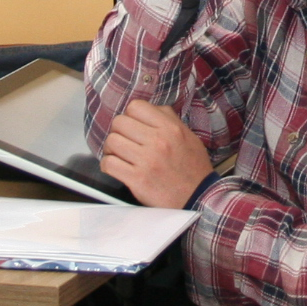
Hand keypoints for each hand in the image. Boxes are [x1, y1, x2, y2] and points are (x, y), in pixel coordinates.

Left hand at [100, 99, 216, 209]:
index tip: (133, 125)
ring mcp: (146, 160)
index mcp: (170, 128)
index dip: (131, 115)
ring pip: (111, 141)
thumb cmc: (192, 168)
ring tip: (119, 155)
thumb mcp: (188, 136)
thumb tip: (151, 109)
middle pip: (119, 122)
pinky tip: (116, 167)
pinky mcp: (137, 179)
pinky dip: (108, 165)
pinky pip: (109, 164)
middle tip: (124, 141)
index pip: (136, 107)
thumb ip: (169, 119)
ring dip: (111, 149)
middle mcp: (158, 141)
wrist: (198, 198)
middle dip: (118, 131)